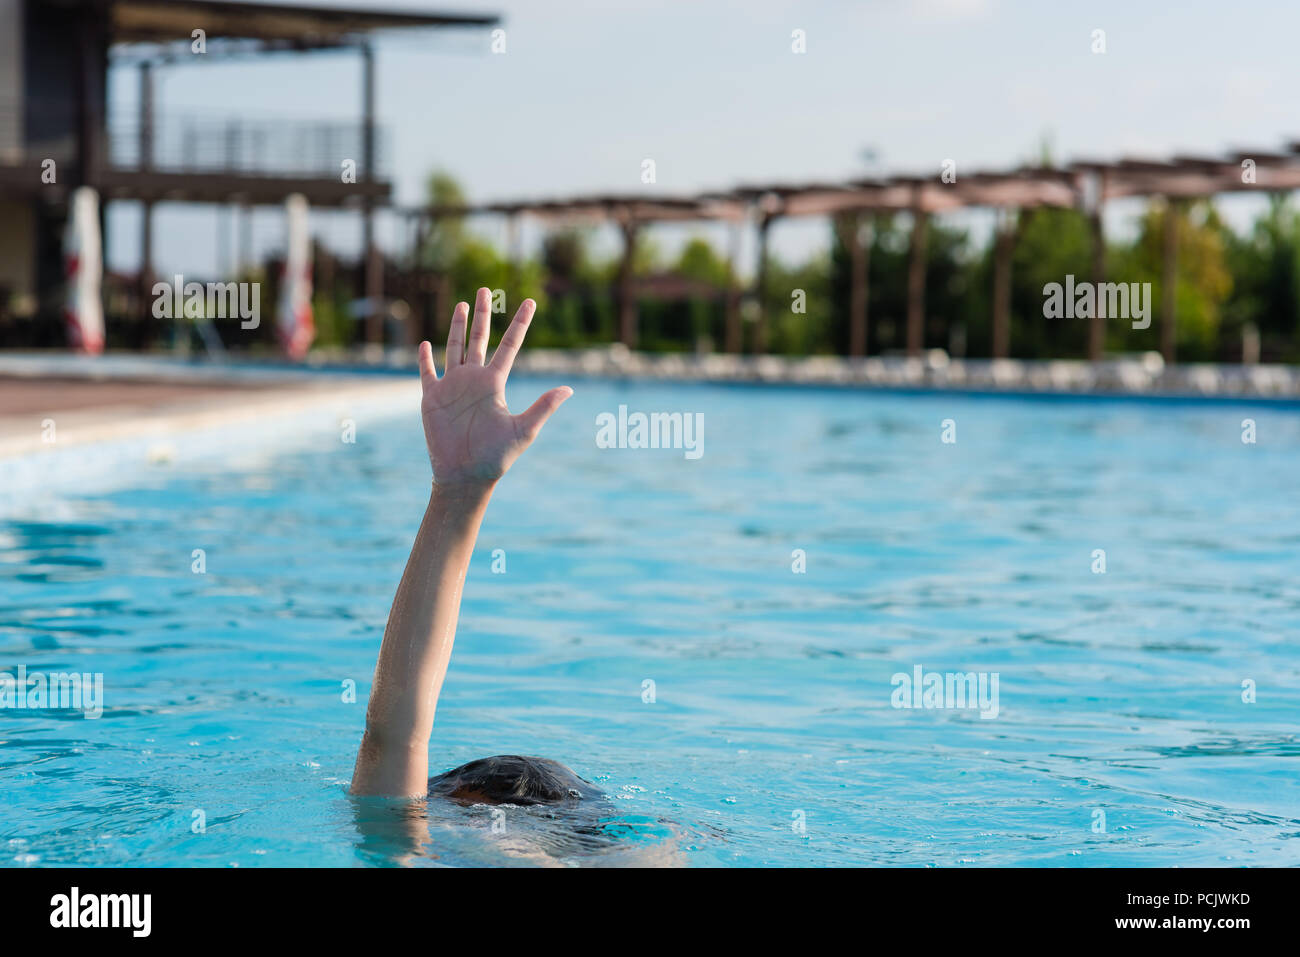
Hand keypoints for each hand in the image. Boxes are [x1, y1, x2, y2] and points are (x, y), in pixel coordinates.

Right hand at [418, 287, 571, 486]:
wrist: (465, 475)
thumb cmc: (495, 457)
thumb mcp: (523, 430)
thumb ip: (543, 407)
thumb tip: (569, 390)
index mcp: (495, 384)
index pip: (509, 346)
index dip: (519, 324)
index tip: (530, 302)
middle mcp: (474, 380)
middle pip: (479, 339)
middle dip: (482, 314)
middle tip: (485, 289)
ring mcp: (452, 387)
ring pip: (454, 348)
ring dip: (456, 327)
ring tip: (462, 303)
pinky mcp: (431, 398)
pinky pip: (427, 373)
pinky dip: (425, 358)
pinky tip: (424, 343)